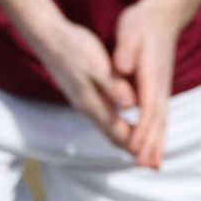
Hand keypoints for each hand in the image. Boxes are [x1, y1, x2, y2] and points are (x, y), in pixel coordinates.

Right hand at [22, 12, 141, 153]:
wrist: (48, 37)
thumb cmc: (74, 49)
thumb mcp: (97, 66)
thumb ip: (113, 86)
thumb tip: (130, 105)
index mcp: (93, 104)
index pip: (118, 133)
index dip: (136, 146)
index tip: (152, 159)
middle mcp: (88, 107)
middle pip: (113, 135)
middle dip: (132, 148)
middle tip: (151, 163)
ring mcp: (84, 101)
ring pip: (108, 127)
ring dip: (125, 137)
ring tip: (141, 147)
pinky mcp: (83, 92)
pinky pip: (104, 116)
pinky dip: (118, 124)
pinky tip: (124, 120)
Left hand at [105, 0, 190, 171]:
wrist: (164, 15)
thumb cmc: (142, 23)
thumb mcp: (129, 32)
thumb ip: (124, 52)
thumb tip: (121, 68)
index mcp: (151, 76)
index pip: (147, 108)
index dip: (141, 129)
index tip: (134, 148)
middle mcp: (160, 86)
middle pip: (158, 121)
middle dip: (152, 144)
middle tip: (146, 166)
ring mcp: (163, 88)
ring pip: (162, 121)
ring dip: (158, 143)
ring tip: (154, 165)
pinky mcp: (161, 88)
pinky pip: (162, 116)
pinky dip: (160, 133)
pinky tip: (155, 146)